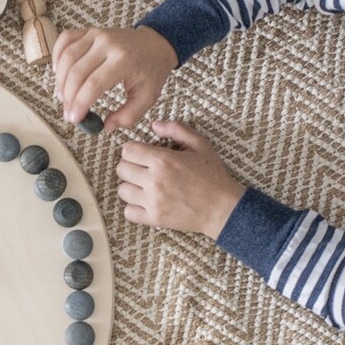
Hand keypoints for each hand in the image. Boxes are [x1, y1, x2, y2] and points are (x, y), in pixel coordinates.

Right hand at [52, 26, 176, 129]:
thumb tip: (106, 126)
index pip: (93, 84)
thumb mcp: (147, 97)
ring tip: (63, 97)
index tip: (74, 119)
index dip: (79, 103)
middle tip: (68, 113)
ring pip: (67, 57)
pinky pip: (65, 40)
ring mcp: (97, 34)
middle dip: (68, 97)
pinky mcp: (89, 31)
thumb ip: (128, 115)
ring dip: (60, 81)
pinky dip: (57, 56)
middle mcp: (108, 44)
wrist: (155, 43)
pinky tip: (58, 73)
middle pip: (77, 72)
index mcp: (124, 60)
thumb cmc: (151, 70)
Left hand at [116, 121, 245, 239]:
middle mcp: (154, 180)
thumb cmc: (213, 176)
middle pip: (121, 169)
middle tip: (143, 169)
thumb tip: (155, 125)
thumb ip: (177, 130)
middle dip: (131, 166)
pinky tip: (145, 201)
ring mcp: (153, 201)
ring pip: (122, 190)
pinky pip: (128, 212)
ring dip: (131, 186)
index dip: (133, 150)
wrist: (222, 208)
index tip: (142, 154)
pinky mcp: (154, 218)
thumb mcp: (200, 145)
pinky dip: (133, 207)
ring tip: (144, 186)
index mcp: (163, 160)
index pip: (127, 150)